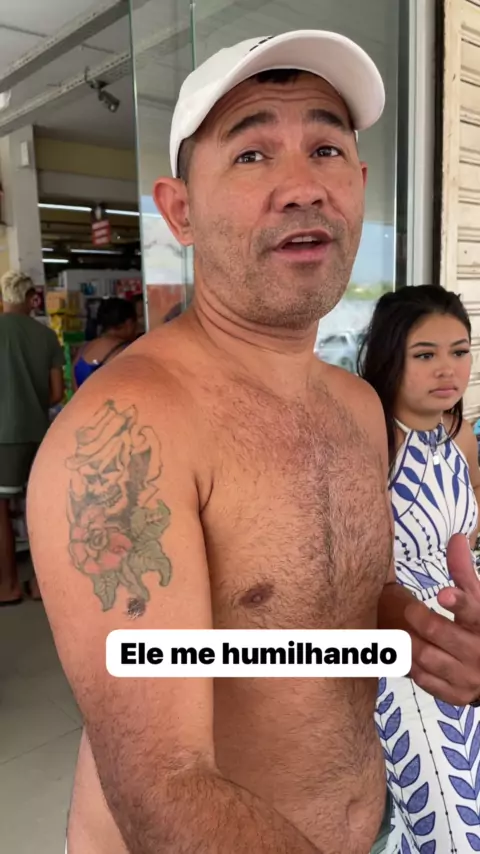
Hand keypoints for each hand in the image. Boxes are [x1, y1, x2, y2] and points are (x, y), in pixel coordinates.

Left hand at [405, 534, 479, 704]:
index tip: (443, 594)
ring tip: (404, 632)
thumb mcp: (477, 599)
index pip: (472, 609)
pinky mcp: (454, 695)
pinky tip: (409, 654)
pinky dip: (411, 665)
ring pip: (424, 656)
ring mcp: (467, 676)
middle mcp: (478, 651)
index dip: (458, 601)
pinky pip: (422, 679)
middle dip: (417, 617)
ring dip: (408, 641)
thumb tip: (457, 537)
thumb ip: (463, 571)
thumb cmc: (478, 627)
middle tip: (409, 610)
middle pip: (438, 631)